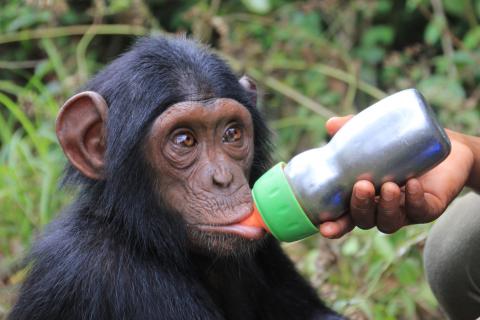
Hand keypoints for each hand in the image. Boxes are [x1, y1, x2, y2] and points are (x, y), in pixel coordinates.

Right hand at [318, 116, 474, 238]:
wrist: (448, 148)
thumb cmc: (405, 145)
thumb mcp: (377, 137)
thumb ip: (352, 130)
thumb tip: (331, 124)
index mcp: (365, 197)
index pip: (345, 216)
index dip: (334, 225)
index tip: (323, 226)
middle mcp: (381, 208)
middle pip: (364, 220)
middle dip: (360, 207)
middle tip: (362, 186)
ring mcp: (405, 212)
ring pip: (389, 222)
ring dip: (386, 207)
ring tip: (389, 186)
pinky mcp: (429, 209)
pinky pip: (420, 211)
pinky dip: (414, 200)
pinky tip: (412, 184)